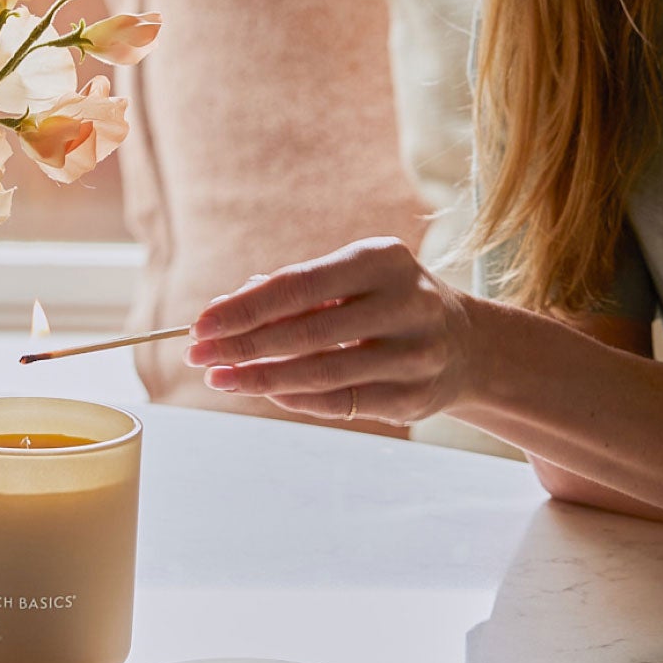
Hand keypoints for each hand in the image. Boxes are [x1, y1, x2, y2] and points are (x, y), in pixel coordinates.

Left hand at [184, 237, 482, 425]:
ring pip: (320, 373)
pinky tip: (262, 390)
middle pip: (306, 333)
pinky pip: (339, 403)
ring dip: (260, 379)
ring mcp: (415, 354)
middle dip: (242, 346)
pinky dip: (293, 398)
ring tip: (220, 378)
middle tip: (197, 356)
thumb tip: (224, 307)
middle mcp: (406, 303)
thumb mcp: (348, 278)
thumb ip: (290, 290)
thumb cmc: (383, 301)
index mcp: (383, 260)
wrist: (464, 344)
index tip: (200, 323)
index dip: (244, 308)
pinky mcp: (414, 398)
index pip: (298, 286)